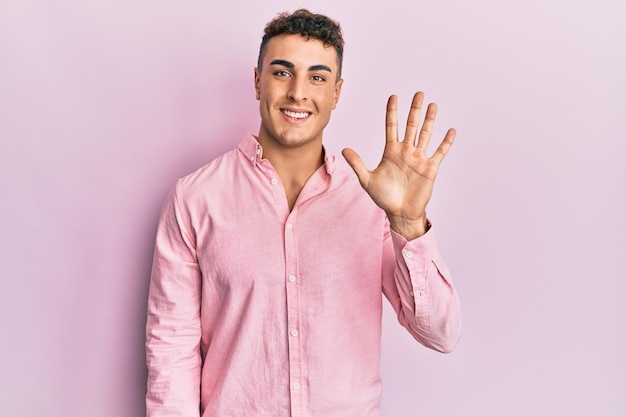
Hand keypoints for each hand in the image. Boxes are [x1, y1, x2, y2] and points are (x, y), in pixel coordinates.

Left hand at [342, 92, 455, 239]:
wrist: (400, 213)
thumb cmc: (384, 198)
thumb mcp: (367, 180)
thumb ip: (357, 164)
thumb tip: (344, 149)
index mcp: (391, 151)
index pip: (391, 127)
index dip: (392, 112)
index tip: (393, 97)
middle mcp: (406, 151)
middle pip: (411, 125)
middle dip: (414, 109)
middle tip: (419, 93)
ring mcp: (419, 159)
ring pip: (426, 134)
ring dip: (430, 120)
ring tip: (433, 105)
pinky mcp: (430, 168)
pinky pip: (439, 152)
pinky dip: (446, 142)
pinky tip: (451, 130)